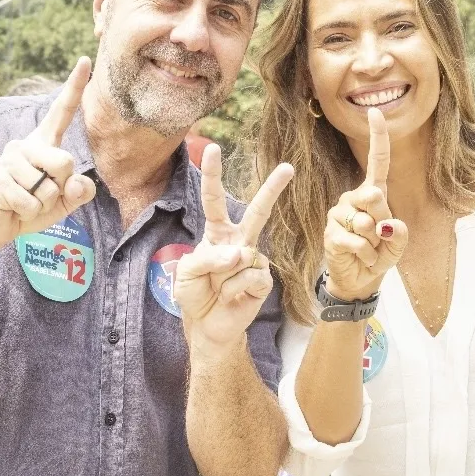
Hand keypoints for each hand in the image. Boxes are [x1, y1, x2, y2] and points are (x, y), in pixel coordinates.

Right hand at [0, 57, 96, 253]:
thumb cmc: (33, 208)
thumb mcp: (65, 201)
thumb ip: (81, 191)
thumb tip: (78, 183)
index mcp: (44, 144)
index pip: (62, 112)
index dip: (75, 87)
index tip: (85, 60)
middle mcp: (25, 145)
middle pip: (65, 161)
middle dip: (61, 187)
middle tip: (42, 195)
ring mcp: (9, 161)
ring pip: (48, 187)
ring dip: (44, 204)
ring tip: (26, 201)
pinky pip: (31, 202)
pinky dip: (30, 212)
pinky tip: (15, 208)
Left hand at [173, 144, 293, 358]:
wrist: (207, 326)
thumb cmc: (195, 295)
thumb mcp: (186, 273)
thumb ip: (206, 257)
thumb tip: (239, 255)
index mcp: (217, 234)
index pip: (214, 201)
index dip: (212, 175)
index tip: (211, 149)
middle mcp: (239, 242)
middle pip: (258, 211)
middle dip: (273, 189)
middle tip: (288, 167)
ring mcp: (254, 260)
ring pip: (243, 256)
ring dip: (223, 277)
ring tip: (218, 289)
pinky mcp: (264, 280)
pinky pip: (250, 276)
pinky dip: (234, 289)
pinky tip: (233, 298)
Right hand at [324, 108, 407, 300]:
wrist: (359, 279)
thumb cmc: (379, 254)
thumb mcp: (398, 245)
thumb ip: (400, 233)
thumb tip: (387, 224)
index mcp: (372, 193)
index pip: (377, 161)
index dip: (377, 137)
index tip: (375, 111)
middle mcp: (353, 198)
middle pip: (374, 196)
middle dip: (383, 221)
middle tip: (380, 238)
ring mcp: (339, 214)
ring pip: (365, 223)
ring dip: (376, 244)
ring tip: (370, 250)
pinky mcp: (331, 233)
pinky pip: (357, 241)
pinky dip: (368, 255)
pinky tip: (363, 258)